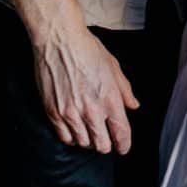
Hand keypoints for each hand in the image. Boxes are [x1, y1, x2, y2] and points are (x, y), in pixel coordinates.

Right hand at [33, 19, 138, 153]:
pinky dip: (72, 137)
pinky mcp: (54, 113)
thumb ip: (125, 90)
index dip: (124, 145)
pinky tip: (75, 128)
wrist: (59, 40)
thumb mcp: (113, 66)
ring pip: (84, 144)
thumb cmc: (88, 49)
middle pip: (102, 146)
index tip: (123, 147)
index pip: (121, 134)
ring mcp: (71, 113)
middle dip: (107, 144)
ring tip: (90, 129)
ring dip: (89, 140)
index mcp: (110, 98)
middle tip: (106, 137)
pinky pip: (65, 138)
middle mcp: (91, 110)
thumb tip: (133, 106)